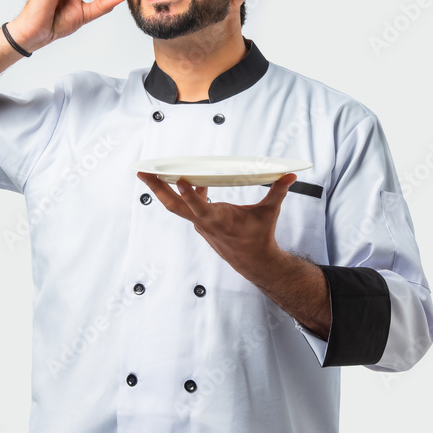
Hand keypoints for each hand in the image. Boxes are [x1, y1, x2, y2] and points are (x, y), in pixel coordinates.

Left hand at [135, 172, 297, 284]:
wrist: (253, 261)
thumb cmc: (259, 235)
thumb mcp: (269, 212)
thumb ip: (278, 192)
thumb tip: (291, 175)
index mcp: (220, 220)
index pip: (201, 207)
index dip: (190, 194)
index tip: (180, 180)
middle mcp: (204, 222)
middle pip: (174, 205)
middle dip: (156, 188)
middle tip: (141, 171)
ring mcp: (199, 223)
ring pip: (175, 205)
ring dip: (160, 189)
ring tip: (147, 172)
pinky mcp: (200, 222)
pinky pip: (185, 205)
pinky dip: (180, 192)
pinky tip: (180, 177)